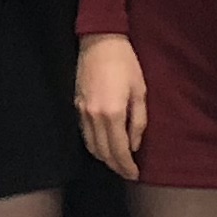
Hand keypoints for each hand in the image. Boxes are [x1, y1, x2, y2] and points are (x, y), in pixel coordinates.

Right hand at [76, 33, 146, 180]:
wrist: (100, 41)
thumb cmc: (125, 63)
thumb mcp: (139, 91)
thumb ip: (138, 121)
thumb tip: (134, 145)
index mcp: (112, 114)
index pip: (119, 150)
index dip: (127, 166)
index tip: (135, 175)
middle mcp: (94, 117)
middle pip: (103, 153)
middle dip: (116, 166)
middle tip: (127, 172)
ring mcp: (82, 112)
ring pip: (91, 146)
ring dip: (104, 158)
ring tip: (116, 162)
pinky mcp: (76, 105)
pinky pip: (84, 134)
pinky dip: (94, 144)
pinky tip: (103, 145)